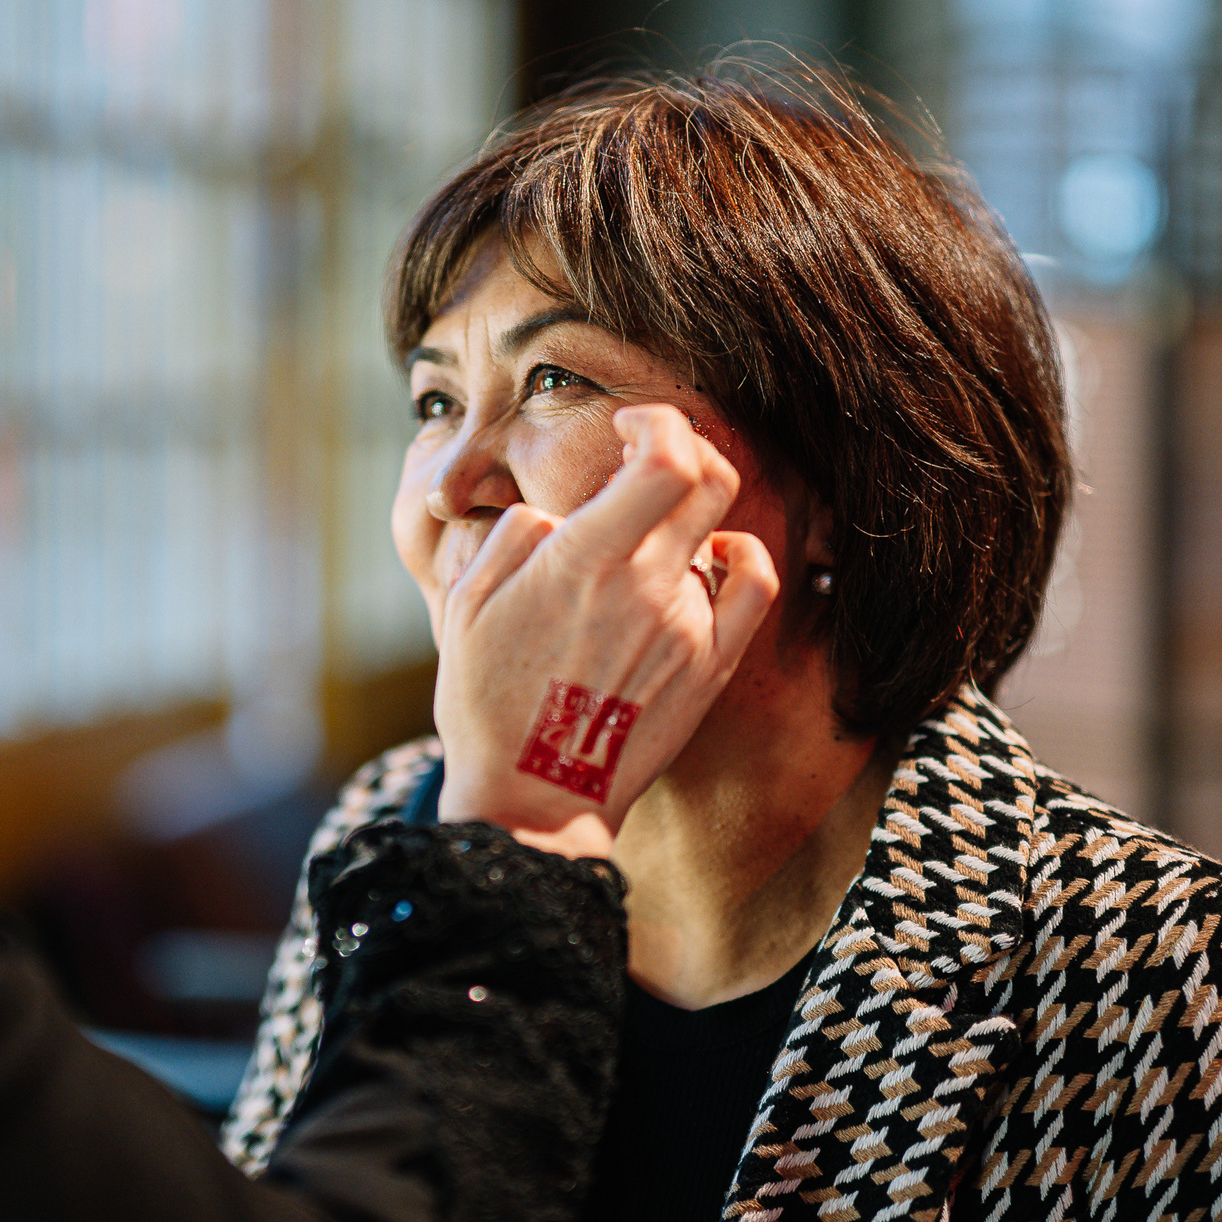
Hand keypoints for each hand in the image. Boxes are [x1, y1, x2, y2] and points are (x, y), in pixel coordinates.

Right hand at [432, 404, 776, 855]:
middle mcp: (650, 585)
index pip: (666, 455)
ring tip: (644, 541)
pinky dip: (738, 556)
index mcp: (586, 561)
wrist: (533, 802)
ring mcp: (690, 627)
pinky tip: (711, 559)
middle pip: (710, 476)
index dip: (657, 420)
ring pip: (720, 529)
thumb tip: (560, 514)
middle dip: (682, 446)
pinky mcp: (713, 665)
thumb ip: (516, 534)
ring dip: (686, 515)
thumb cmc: (486, 705)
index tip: (627, 424)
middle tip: (645, 456)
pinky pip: (754, 585)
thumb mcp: (468, 603)